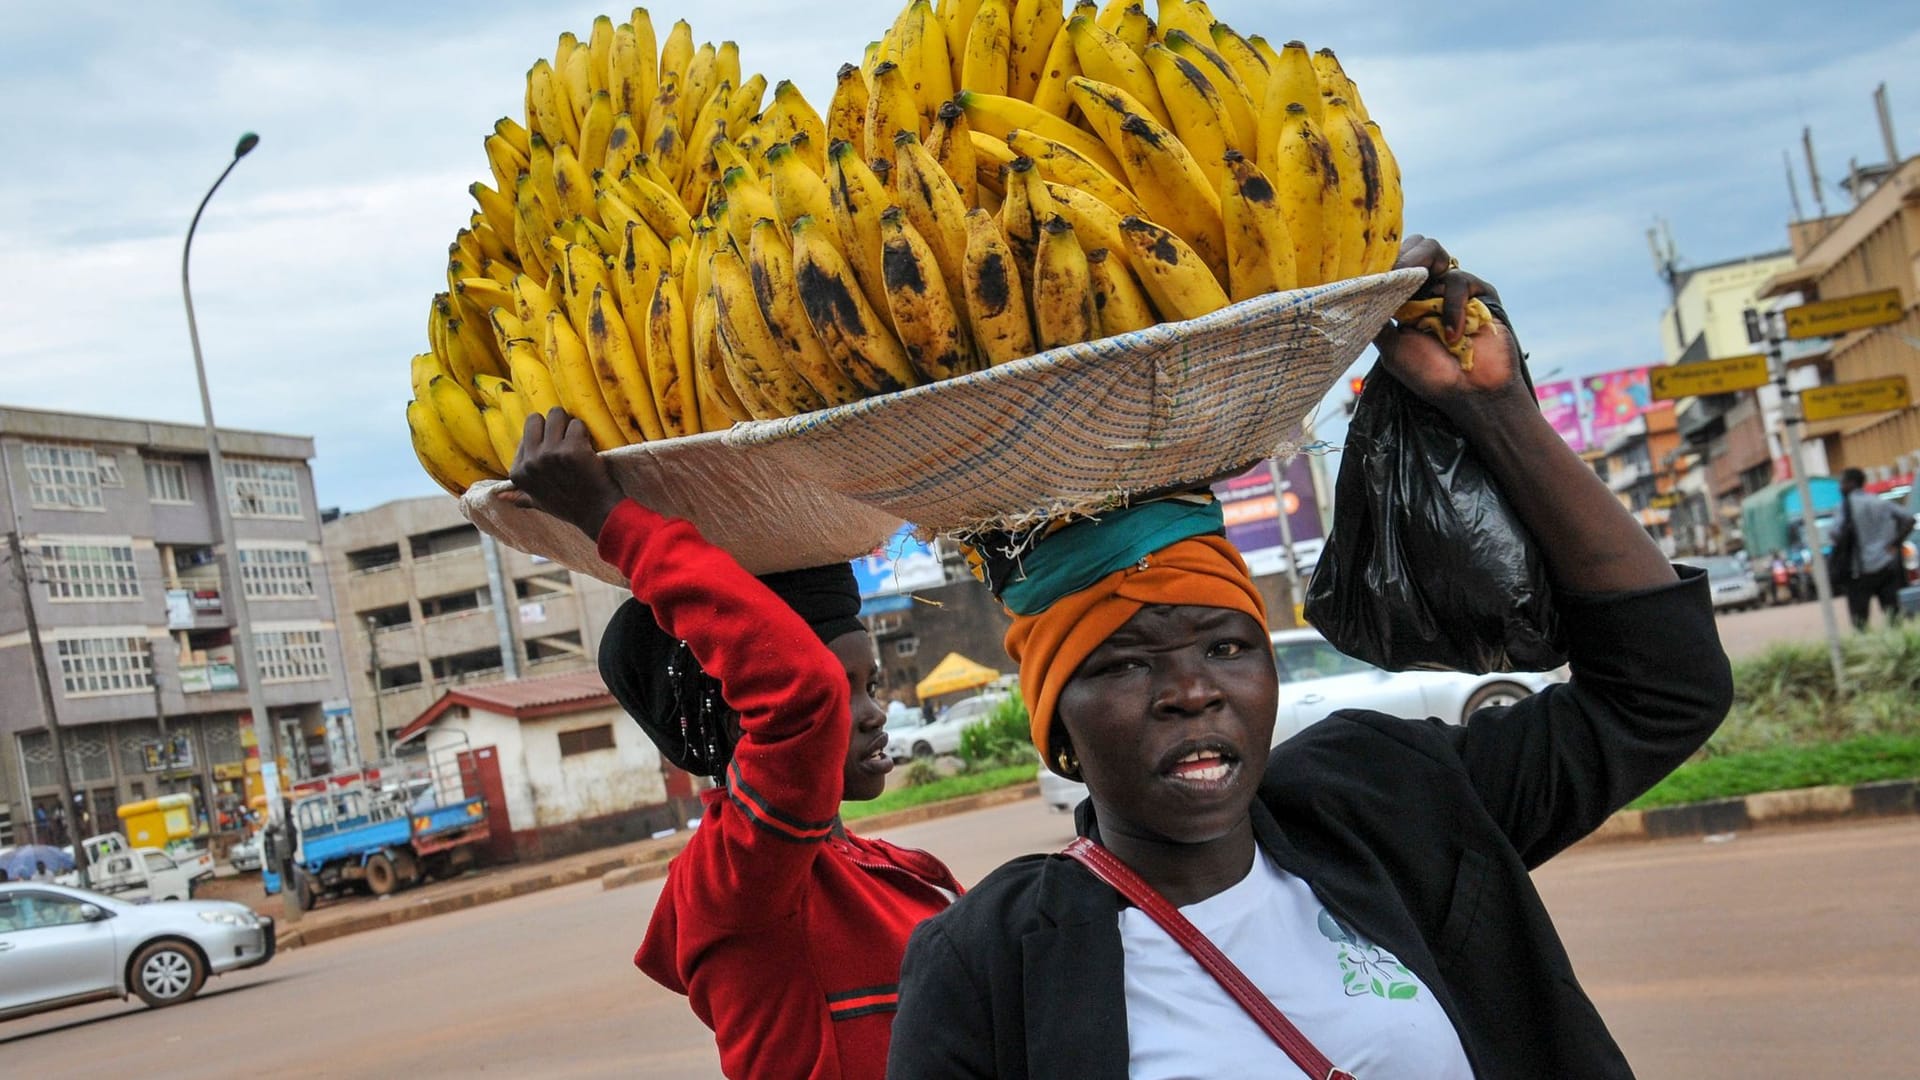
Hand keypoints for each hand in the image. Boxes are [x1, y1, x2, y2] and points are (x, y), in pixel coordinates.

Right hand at [501, 408, 626, 539]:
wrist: (597, 513)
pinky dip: (585, 434)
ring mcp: (551, 454)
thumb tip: (500, 496)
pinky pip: (578, 424)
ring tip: (578, 444)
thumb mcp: (539, 502)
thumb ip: (520, 495)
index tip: (555, 455)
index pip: (526, 432)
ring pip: (557, 416)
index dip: (544, 439)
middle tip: (566, 439)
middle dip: (553, 424)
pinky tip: (588, 450)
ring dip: (570, 426)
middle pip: (537, 418)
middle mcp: (531, 461)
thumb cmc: (569, 506)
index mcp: (518, 471)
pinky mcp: (572, 449)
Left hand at [1373, 235, 1526, 420]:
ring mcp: (1451, 289)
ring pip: (1433, 251)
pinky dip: (1452, 307)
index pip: (1392, 266)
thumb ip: (1378, 321)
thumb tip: (1357, 297)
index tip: (1371, 272)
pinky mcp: (1479, 292)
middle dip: (1402, 256)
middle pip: (1412, 247)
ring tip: (1418, 299)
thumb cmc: (1431, 375)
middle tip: (1394, 273)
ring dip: (1421, 269)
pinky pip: (1458, 280)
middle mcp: (1427, 290)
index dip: (1382, 264)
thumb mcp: (1392, 349)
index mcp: (1405, 300)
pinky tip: (1451, 335)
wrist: (1472, 393)